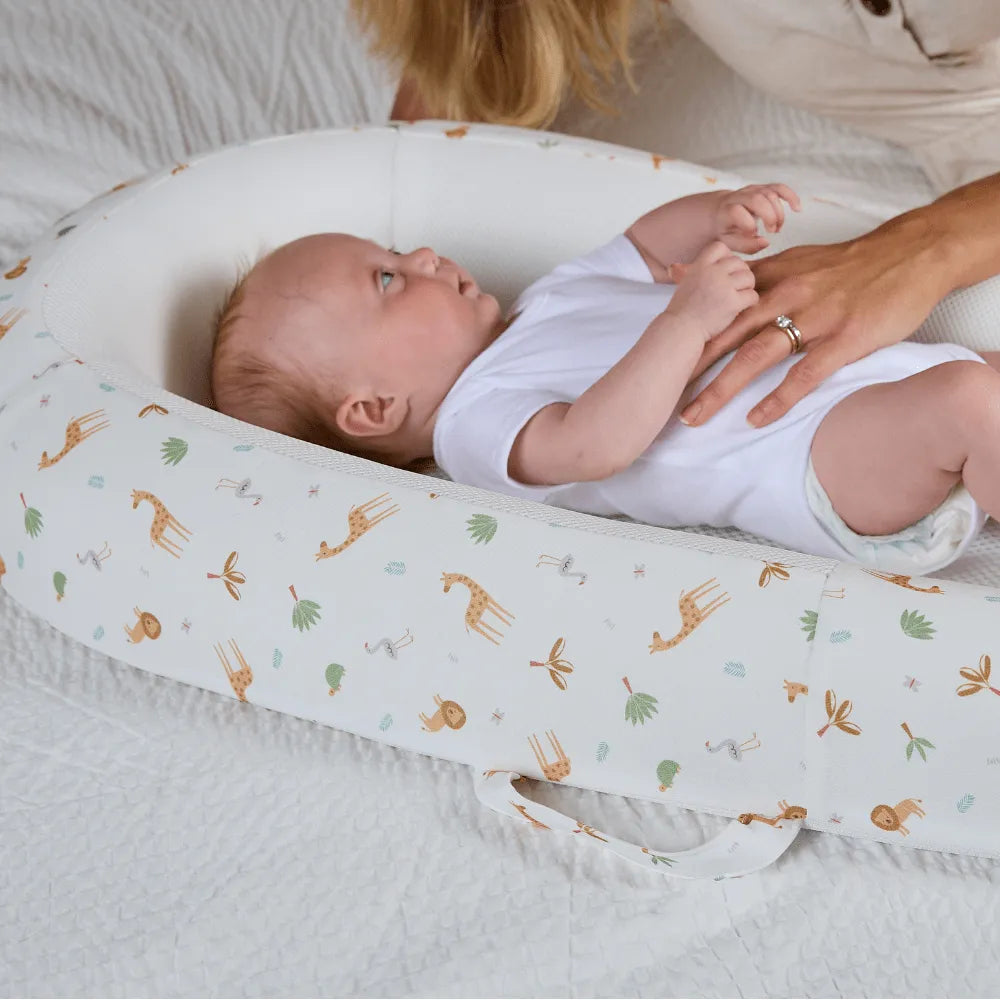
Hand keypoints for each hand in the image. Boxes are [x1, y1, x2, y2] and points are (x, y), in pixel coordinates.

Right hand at [665, 240, 757, 341]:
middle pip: (738, 262)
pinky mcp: (733, 303)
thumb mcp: (684, 284)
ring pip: (749, 277)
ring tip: (740, 295)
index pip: (720, 248)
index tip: (725, 270)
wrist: (680, 330)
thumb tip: (676, 267)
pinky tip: (742, 307)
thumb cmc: (681, 311)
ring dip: (747, 286)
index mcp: (700, 266)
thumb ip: (692, 272)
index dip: (727, 256)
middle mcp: (712, 273)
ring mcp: (724, 287)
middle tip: (736, 286)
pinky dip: (750, 301)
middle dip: (740, 273)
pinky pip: (752, 295)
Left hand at [677, 222, 952, 427]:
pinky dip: (779, 398)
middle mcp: (785, 295)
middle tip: (662, 397)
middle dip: (691, 367)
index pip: (719, 308)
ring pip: (756, 355)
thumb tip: (718, 280)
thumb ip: (756, 275)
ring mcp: (815, 317)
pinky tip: (756, 419)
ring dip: (721, 388)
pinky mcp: (845, 337)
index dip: (688, 335)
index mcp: (771, 278)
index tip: (659, 359)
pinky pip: (805, 373)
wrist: (912, 253)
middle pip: (727, 335)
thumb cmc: (850, 264)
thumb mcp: (797, 260)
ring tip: (695, 416)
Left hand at [715, 183, 800, 254]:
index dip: (748, 226)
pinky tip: (797, 209)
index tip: (752, 235)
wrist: (718, 210)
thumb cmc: (725, 229)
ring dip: (779, 213)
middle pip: (759, 199)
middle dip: (770, 216)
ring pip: (771, 194)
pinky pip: (780, 188)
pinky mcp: (763, 188)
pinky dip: (791, 197)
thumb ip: (746, 246)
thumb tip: (767, 242)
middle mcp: (739, 196)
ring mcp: (752, 190)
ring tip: (777, 229)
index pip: (738, 213)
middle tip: (772, 231)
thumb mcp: (728, 242)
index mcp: (727, 210)